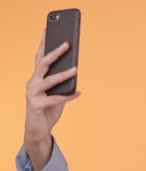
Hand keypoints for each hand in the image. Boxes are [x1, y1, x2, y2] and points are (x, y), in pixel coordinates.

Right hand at [24, 29, 80, 145]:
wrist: (37, 130)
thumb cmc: (47, 109)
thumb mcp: (55, 93)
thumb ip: (62, 83)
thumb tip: (74, 71)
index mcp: (36, 78)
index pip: (39, 57)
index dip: (43, 44)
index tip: (47, 30)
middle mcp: (32, 83)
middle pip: (43, 64)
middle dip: (55, 53)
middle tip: (67, 44)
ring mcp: (33, 94)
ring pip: (49, 81)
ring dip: (63, 74)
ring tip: (76, 69)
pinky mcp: (37, 106)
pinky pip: (55, 99)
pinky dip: (68, 96)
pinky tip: (78, 93)